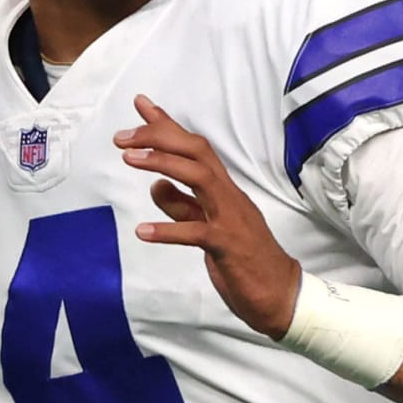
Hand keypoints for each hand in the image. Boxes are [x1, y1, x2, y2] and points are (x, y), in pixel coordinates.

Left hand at [116, 96, 301, 338]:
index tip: (141, 106)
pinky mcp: (228, 247)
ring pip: (200, 178)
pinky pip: (196, 232)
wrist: (280, 296)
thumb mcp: (207, 229)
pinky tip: (143, 232)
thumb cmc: (246, 262)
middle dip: (159, 137)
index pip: (195, 149)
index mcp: (224, 191)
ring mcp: (230, 220)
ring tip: (129, 160)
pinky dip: (168, 230)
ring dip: (163, 164)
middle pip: (196, 152)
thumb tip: (155, 184)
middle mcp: (229, 197)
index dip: (168, 126)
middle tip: (122, 138)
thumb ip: (183, 207)